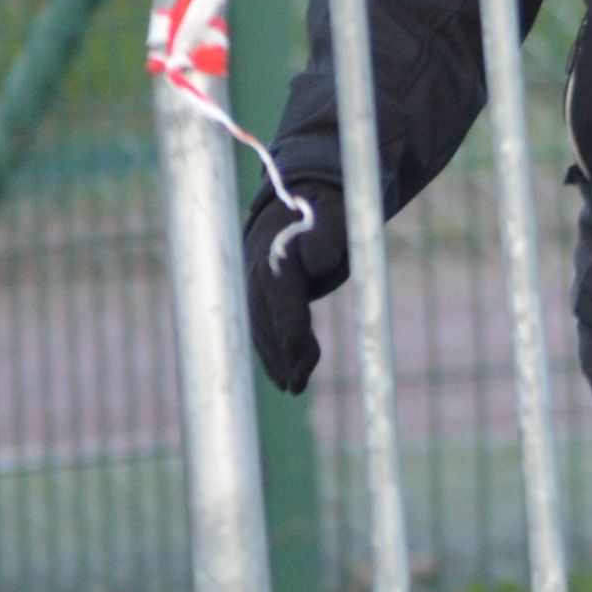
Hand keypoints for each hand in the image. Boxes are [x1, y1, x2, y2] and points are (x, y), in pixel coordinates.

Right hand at [242, 180, 346, 396]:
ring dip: (277, 361)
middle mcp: (258, 273)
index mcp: (279, 252)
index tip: (296, 348)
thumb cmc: (326, 210)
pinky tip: (289, 378)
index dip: (288, 321)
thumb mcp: (337, 211)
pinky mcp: (259, 300)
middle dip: (280, 352)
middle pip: (265, 319)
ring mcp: (254, 288)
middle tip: (298, 383)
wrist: (298, 204)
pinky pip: (262, 332)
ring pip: (260, 330)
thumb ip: (331, 233)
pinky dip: (274, 355)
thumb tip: (319, 262)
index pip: (281, 292)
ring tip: (297, 386)